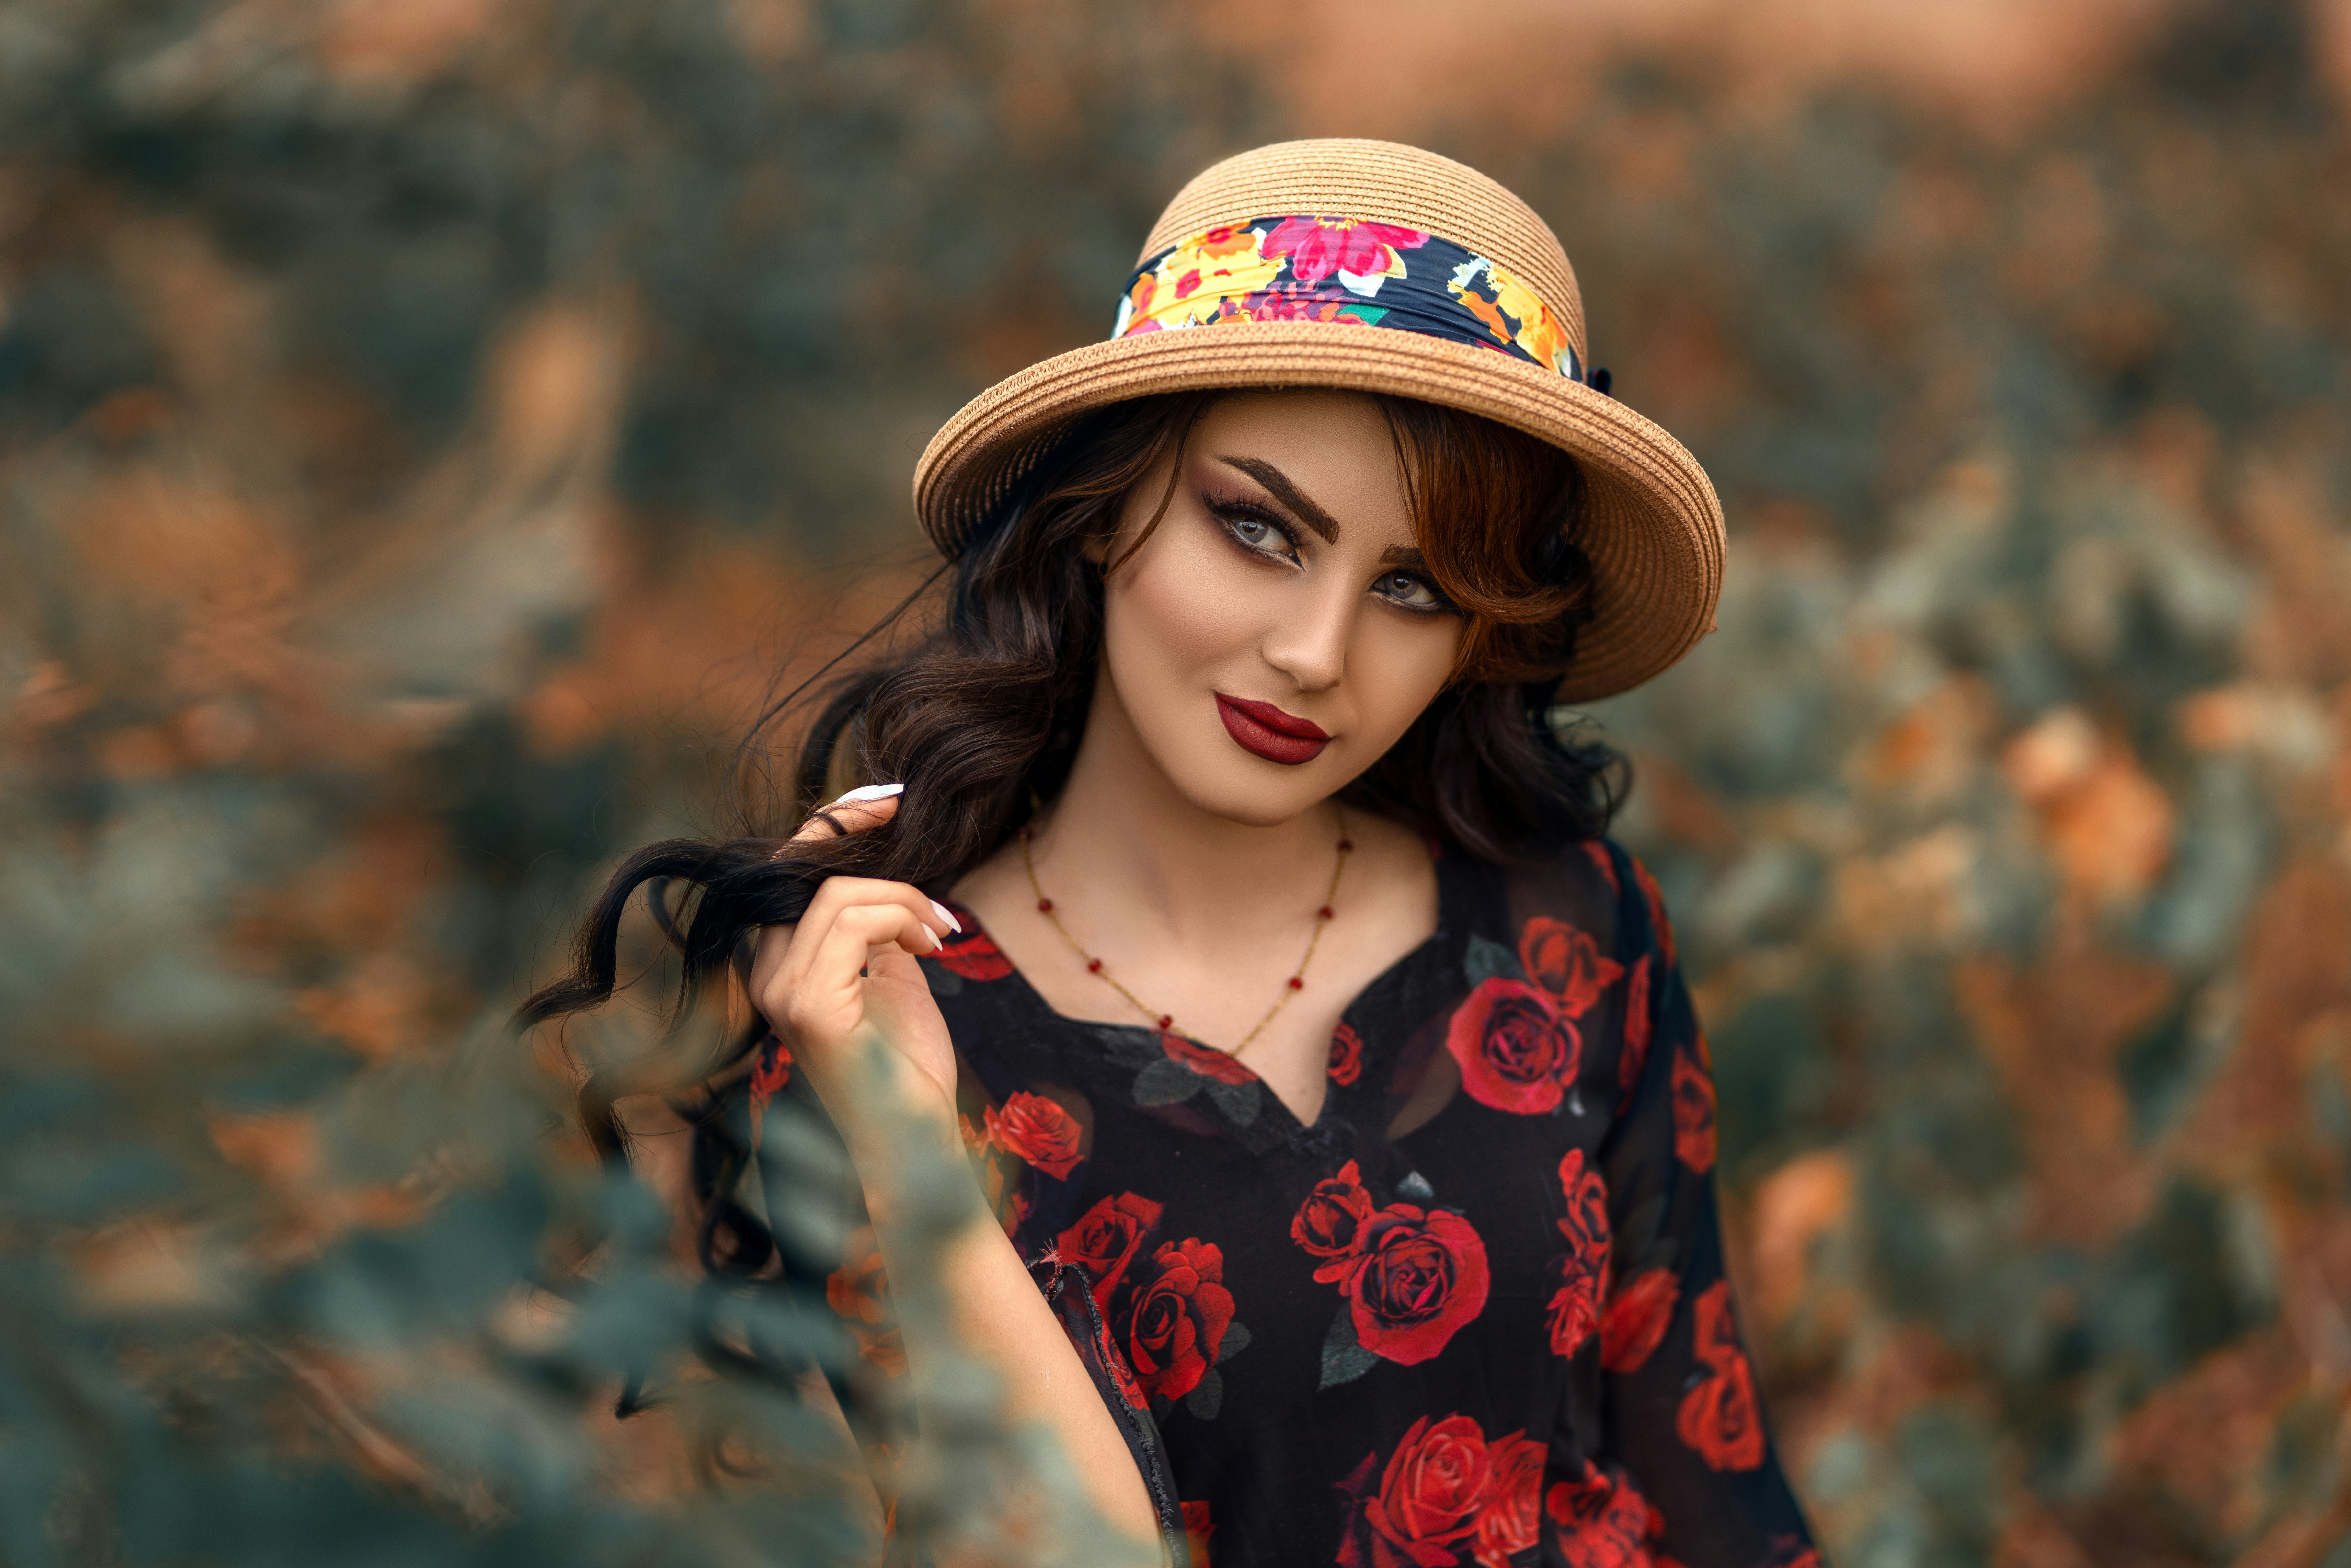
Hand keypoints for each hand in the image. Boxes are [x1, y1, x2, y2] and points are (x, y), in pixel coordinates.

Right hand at [749, 787, 961, 1137]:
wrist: (915, 1137)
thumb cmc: (906, 1067)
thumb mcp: (894, 976)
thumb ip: (879, 927)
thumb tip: (890, 879)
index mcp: (781, 965)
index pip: (788, 871)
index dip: (833, 826)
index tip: (887, 803)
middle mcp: (767, 974)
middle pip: (799, 867)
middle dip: (854, 830)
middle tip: (908, 819)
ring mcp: (781, 991)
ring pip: (837, 895)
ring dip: (903, 898)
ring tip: (940, 932)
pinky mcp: (808, 1005)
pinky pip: (851, 923)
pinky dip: (901, 920)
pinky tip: (932, 947)